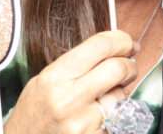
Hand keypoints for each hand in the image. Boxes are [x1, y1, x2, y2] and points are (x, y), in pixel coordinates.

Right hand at [4, 30, 137, 133]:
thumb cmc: (34, 113)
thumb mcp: (44, 81)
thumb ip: (77, 64)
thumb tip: (113, 50)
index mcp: (55, 77)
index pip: (100, 46)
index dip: (121, 40)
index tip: (128, 43)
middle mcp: (69, 99)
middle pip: (118, 68)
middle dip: (129, 65)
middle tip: (127, 67)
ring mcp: (82, 122)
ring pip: (120, 95)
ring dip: (118, 93)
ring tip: (100, 100)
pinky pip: (116, 117)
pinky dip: (113, 114)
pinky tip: (96, 117)